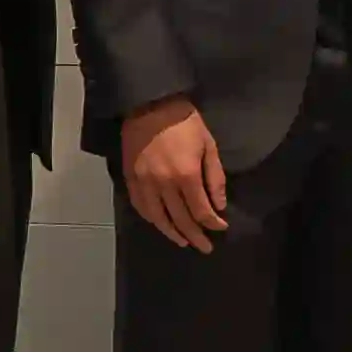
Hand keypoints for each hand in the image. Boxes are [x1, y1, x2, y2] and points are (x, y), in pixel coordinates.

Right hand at [115, 98, 230, 253]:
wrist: (149, 104)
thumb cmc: (184, 122)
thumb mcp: (208, 145)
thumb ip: (215, 177)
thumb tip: (219, 206)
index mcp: (186, 175)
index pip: (201, 211)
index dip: (212, 223)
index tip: (221, 228)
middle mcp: (164, 185)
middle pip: (181, 220)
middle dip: (196, 236)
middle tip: (205, 248)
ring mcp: (144, 184)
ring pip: (158, 219)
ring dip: (172, 233)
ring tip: (183, 242)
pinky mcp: (131, 179)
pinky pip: (140, 207)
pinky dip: (151, 219)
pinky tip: (160, 223)